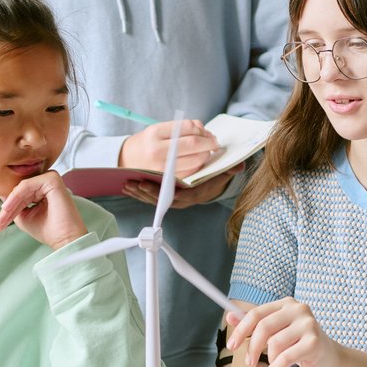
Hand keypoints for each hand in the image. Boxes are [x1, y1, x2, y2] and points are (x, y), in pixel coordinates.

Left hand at [0, 170, 87, 247]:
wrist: (65, 240)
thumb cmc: (49, 230)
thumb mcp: (24, 216)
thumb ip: (13, 205)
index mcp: (43, 190)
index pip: (21, 194)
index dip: (8, 208)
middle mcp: (48, 182)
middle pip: (20, 190)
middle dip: (7, 208)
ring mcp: (51, 179)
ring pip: (21, 187)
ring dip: (9, 203)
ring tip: (2, 217)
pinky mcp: (52, 180)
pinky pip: (27, 185)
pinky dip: (15, 196)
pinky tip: (7, 208)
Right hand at [118, 120, 219, 177]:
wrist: (124, 162)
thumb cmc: (145, 143)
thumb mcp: (158, 129)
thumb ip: (181, 127)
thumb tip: (204, 130)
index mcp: (155, 133)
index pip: (188, 127)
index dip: (201, 129)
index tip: (207, 131)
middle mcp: (157, 150)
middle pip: (194, 144)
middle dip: (209, 142)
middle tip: (214, 142)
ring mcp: (162, 167)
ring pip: (195, 160)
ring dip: (206, 155)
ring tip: (206, 151)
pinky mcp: (166, 180)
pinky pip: (190, 173)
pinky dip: (198, 166)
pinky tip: (198, 161)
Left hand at [122, 166, 241, 208]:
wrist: (209, 186)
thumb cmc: (213, 177)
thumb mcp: (223, 173)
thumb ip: (230, 169)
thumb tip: (239, 166)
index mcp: (194, 194)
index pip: (180, 196)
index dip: (167, 193)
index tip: (156, 185)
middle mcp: (182, 200)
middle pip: (163, 200)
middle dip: (148, 193)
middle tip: (136, 184)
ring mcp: (172, 200)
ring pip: (154, 200)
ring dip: (140, 193)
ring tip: (128, 184)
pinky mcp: (164, 197)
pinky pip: (149, 197)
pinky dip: (138, 193)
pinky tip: (128, 185)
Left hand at [225, 297, 339, 366]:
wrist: (327, 357)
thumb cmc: (298, 343)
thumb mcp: (276, 331)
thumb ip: (254, 324)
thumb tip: (230, 316)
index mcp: (286, 303)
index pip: (257, 313)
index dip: (241, 330)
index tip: (231, 345)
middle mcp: (299, 309)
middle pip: (264, 326)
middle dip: (252, 347)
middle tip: (248, 361)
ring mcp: (308, 324)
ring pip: (275, 343)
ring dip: (268, 359)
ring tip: (271, 365)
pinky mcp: (314, 342)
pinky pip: (286, 357)